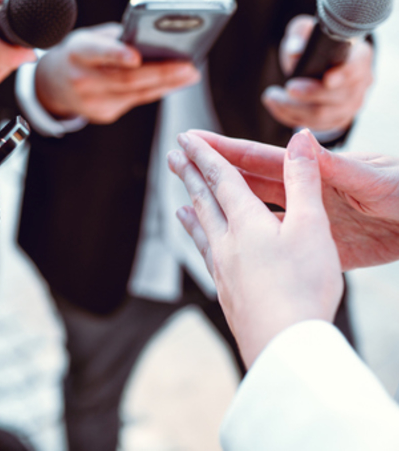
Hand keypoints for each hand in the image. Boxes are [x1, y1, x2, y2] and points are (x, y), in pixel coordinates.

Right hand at [35, 23, 200, 123]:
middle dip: (161, 73)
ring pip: (136, 93)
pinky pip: (135, 101)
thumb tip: (155, 40)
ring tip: (190, 74)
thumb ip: (116, 38)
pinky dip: (156, 91)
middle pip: (127, 79)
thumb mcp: (90, 37)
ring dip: (167, 84)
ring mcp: (92, 102)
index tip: (136, 56)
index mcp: (77, 53)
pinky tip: (173, 83)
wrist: (52, 83)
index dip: (116, 55)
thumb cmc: (78, 53)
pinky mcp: (103, 114)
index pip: (97, 52)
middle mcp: (82, 79)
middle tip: (188, 66)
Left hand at [167, 130, 343, 366]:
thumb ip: (303, 180)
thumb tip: (300, 138)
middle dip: (189, 175)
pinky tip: (203, 250)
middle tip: (172, 157)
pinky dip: (200, 246)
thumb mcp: (312, 226)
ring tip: (177, 204)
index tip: (185, 138)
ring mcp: (224, 269)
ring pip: (202, 231)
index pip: (220, 178)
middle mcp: (228, 242)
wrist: (285, 345)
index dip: (204, 154)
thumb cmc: (304, 286)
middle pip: (204, 201)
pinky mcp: (227, 293)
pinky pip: (207, 259)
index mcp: (247, 222)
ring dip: (190, 211)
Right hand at [190, 130, 398, 269]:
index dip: (223, 149)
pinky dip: (255, 244)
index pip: (257, 158)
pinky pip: (280, 246)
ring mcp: (310, 221)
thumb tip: (300, 139)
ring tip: (192, 201)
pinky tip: (235, 246)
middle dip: (211, 171)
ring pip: (256, 213)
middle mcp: (304, 194)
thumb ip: (333, 164)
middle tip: (179, 161)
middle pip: (246, 182)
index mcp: (313, 172)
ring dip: (225, 207)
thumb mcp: (371, 178)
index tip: (194, 139)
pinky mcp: (322, 248)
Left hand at [262, 15, 373, 131]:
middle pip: (339, 96)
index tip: (327, 79)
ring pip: (324, 115)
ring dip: (293, 108)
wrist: (317, 65)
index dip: (345, 73)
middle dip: (311, 94)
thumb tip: (295, 52)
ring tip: (271, 97)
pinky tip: (276, 106)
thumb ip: (299, 36)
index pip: (358, 65)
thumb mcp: (303, 33)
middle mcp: (360, 82)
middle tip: (288, 88)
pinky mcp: (337, 119)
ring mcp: (351, 104)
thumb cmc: (311, 45)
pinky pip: (314, 125)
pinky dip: (291, 117)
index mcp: (358, 56)